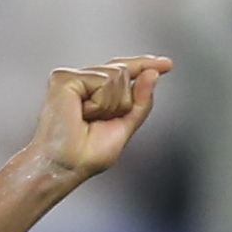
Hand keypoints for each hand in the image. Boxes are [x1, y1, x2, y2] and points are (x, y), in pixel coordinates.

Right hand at [25, 56, 170, 188]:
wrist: (65, 167)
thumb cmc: (87, 155)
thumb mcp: (124, 126)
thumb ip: (140, 101)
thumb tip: (153, 73)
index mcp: (93, 91)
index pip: (123, 70)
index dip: (144, 65)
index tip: (168, 65)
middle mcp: (82, 79)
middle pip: (124, 71)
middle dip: (122, 102)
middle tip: (97, 123)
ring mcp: (72, 77)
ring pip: (117, 75)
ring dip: (111, 105)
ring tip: (88, 121)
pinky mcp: (64, 78)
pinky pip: (104, 81)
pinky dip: (101, 103)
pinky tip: (81, 114)